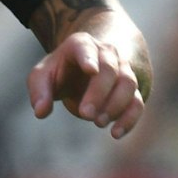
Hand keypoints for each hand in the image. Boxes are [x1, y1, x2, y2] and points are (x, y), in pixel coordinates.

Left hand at [28, 33, 143, 138]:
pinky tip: (116, 134)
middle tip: (86, 114)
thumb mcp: (41, 77)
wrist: (81, 71)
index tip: (91, 70)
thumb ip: (39, 92)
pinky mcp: (132, 89)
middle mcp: (107, 53)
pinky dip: (129, 118)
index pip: (86, 48)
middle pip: (110, 70)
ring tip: (98, 123)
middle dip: (99, 93)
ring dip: (115, 106)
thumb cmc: (59, 73)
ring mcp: (123, 69)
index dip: (89, 58)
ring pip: (128, 84)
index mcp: (81, 44)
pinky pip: (137, 102)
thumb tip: (41, 112)